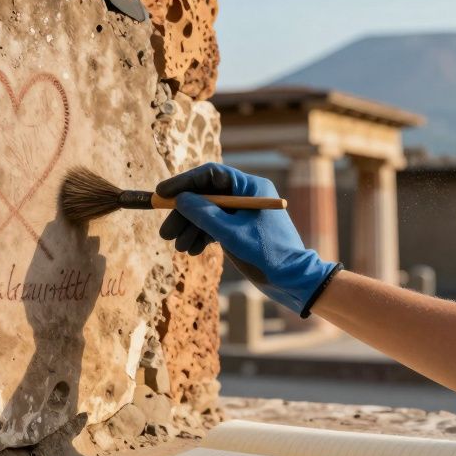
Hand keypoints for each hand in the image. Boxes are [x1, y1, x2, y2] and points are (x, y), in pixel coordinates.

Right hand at [156, 163, 340, 316]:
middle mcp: (246, 196)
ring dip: (191, 228)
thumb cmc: (267, 254)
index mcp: (250, 187)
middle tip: (165, 232)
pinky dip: (202, 237)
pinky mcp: (241, 230)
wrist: (292, 281)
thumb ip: (203, 214)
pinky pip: (215, 227)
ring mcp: (243, 214)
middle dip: (184, 214)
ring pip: (208, 214)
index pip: (211, 175)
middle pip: (206, 196)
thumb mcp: (230, 233)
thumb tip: (180, 199)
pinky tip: (193, 250)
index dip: (183, 182)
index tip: (162, 193)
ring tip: (180, 247)